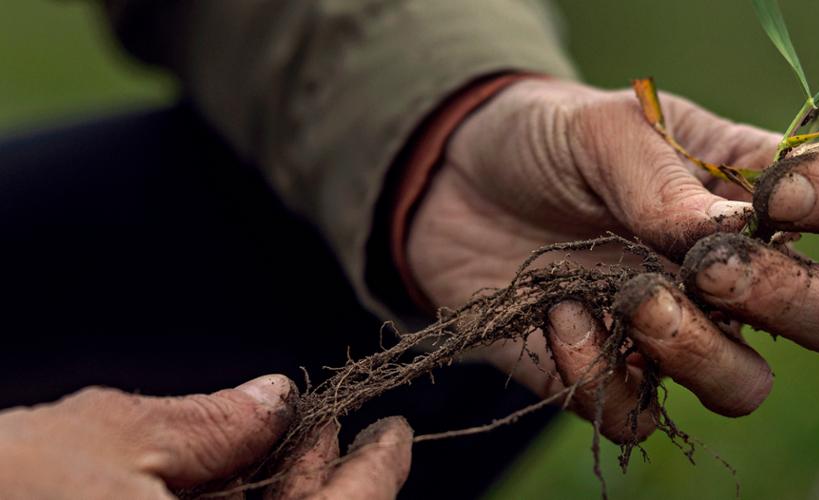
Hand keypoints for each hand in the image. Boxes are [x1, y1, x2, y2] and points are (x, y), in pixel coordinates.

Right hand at [0, 376, 412, 498]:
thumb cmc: (8, 491)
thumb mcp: (117, 440)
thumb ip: (213, 423)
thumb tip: (275, 399)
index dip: (378, 474)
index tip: (392, 434)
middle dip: (328, 482)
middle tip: (340, 434)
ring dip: (284, 497)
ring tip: (290, 445)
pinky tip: (233, 480)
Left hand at [406, 79, 818, 440]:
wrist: (450, 184)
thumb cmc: (541, 142)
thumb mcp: (604, 130)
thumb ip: (667, 182)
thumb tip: (722, 239)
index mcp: (748, 190)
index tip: (781, 199)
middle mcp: (727, 270)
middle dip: (788, 302)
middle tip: (711, 271)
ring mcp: (672, 330)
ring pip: (743, 385)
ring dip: (699, 352)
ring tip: (633, 300)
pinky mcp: (606, 372)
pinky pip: (637, 412)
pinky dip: (601, 376)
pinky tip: (559, 316)